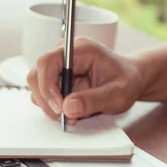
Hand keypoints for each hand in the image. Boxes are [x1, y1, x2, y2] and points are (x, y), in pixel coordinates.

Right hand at [27, 37, 142, 122]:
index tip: (60, 107)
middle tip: (66, 117)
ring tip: (72, 115)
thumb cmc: (126, 81)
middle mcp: (65, 53)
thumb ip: (93, 100)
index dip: (47, 86)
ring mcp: (58, 65)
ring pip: (37, 86)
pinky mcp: (56, 78)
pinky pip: (43, 93)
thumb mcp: (117, 94)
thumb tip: (68, 107)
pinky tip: (70, 110)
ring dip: (49, 105)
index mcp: (79, 49)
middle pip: (37, 75)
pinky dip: (52, 106)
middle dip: (48, 100)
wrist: (130, 80)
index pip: (47, 61)